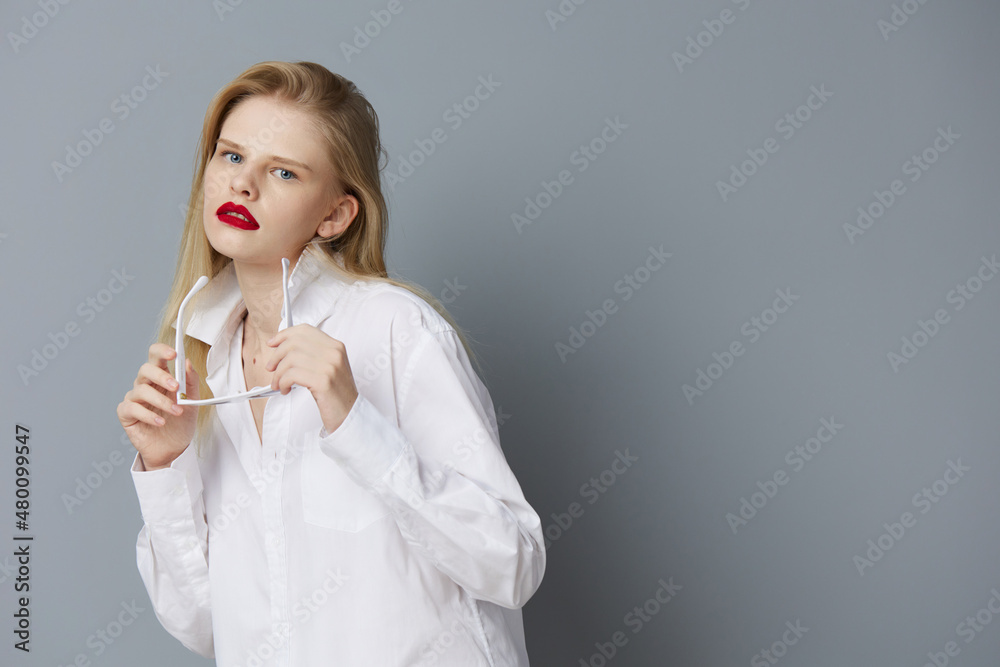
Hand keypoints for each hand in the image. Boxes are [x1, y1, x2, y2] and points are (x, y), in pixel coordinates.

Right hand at [117, 343, 200, 469]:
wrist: (174, 448)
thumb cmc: (181, 423)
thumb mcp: (192, 402)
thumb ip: (191, 382)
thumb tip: (188, 362)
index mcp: (161, 377)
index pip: (156, 356)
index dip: (162, 351)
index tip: (174, 353)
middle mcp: (146, 385)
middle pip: (146, 369)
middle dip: (161, 376)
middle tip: (176, 387)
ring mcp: (134, 399)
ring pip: (140, 390)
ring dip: (161, 401)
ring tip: (175, 412)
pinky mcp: (126, 414)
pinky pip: (131, 408)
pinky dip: (148, 415)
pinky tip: (160, 422)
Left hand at [265, 325, 358, 433]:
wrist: (349, 413)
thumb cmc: (335, 392)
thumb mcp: (328, 367)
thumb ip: (310, 354)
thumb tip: (281, 346)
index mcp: (335, 346)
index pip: (305, 330)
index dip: (284, 334)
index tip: (273, 343)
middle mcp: (334, 353)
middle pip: (294, 343)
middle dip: (276, 356)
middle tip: (271, 368)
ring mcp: (330, 366)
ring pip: (290, 359)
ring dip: (278, 373)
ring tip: (278, 384)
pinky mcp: (323, 382)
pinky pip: (291, 375)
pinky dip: (283, 382)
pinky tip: (285, 389)